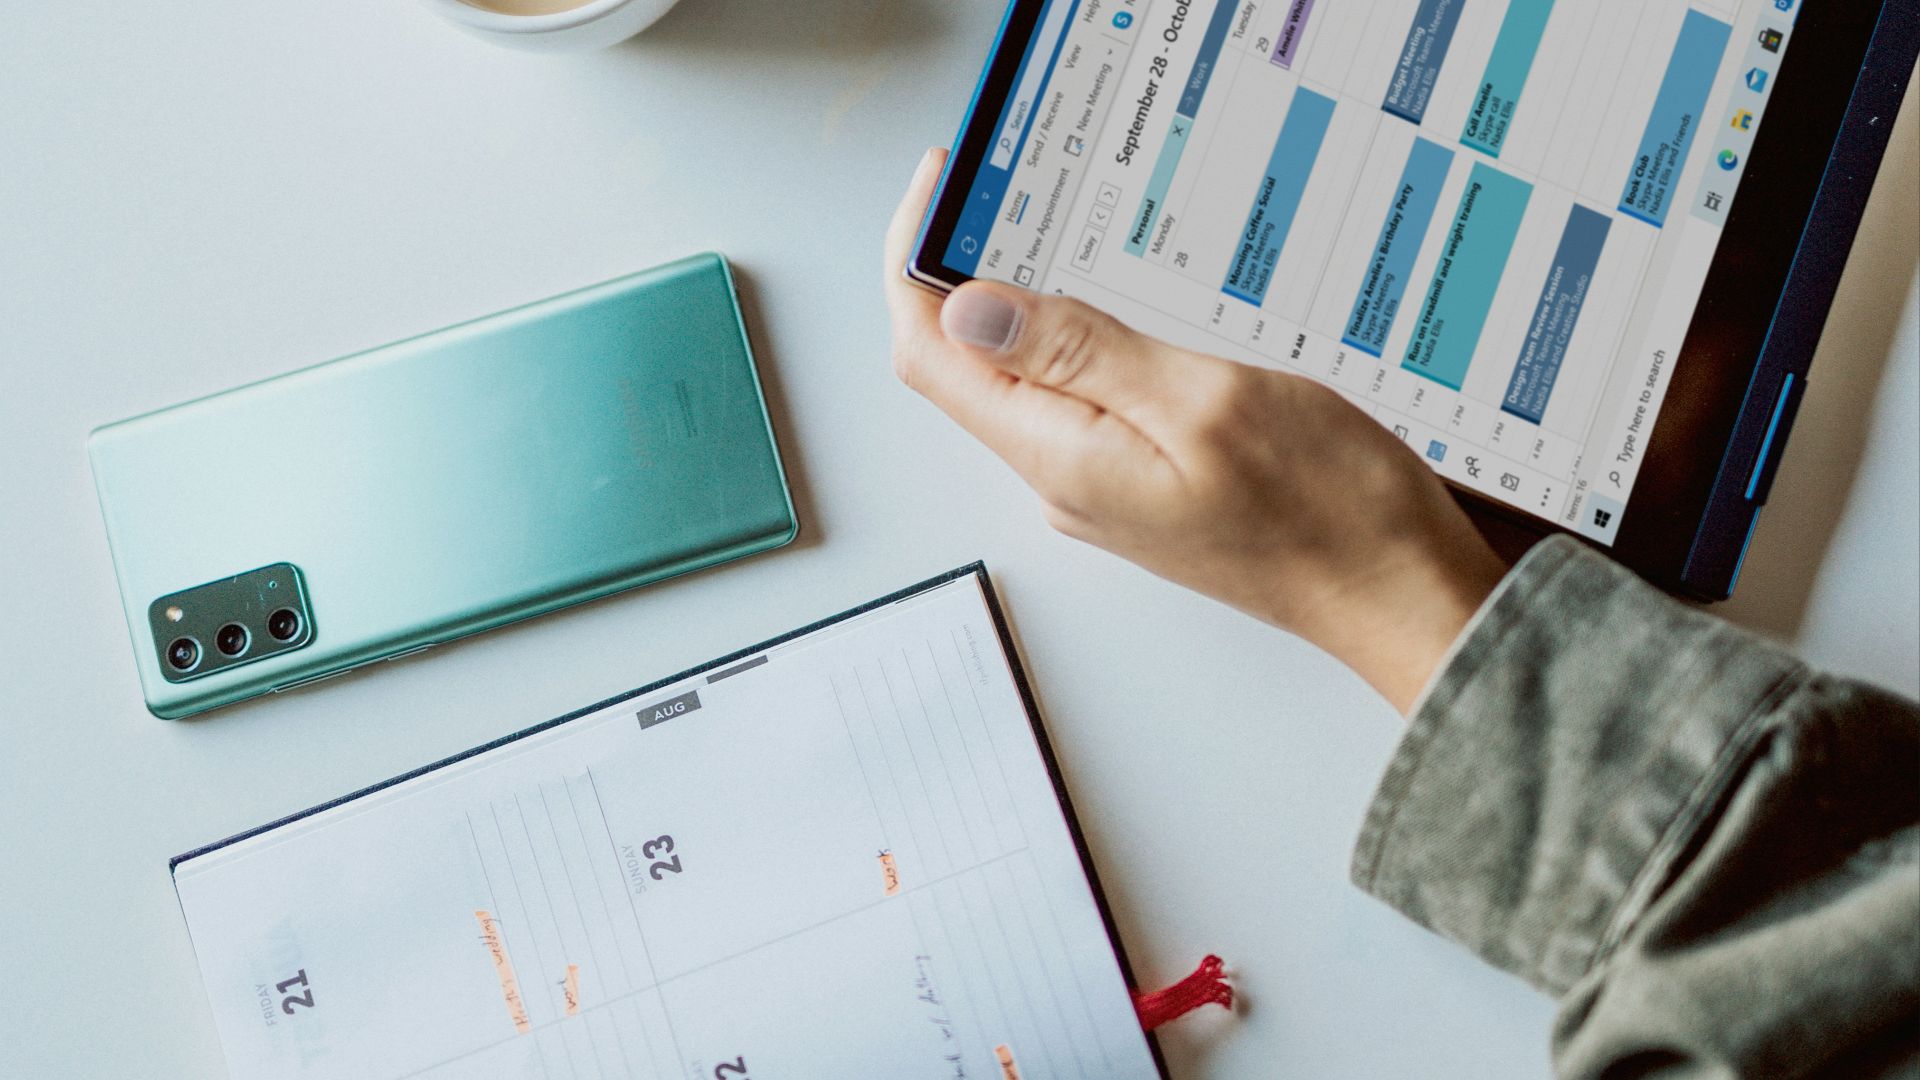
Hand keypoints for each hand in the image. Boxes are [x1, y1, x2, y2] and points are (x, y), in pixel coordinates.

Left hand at [884, 150, 1507, 712]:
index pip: (933, 354)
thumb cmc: (1326, 509)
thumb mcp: (1204, 401)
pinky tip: (1125, 305)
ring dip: (1029, 304)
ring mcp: (1101, 486)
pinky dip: (1082, 342)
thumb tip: (969, 308)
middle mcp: (1064, 478)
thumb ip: (1082, 352)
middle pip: (968, 366)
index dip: (915, 264)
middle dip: (965, 273)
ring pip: (1028, 380)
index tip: (941, 187)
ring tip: (1064, 230)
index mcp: (1061, 457)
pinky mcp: (1142, 483)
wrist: (1395, 595)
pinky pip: (1083, 401)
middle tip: (1007, 189)